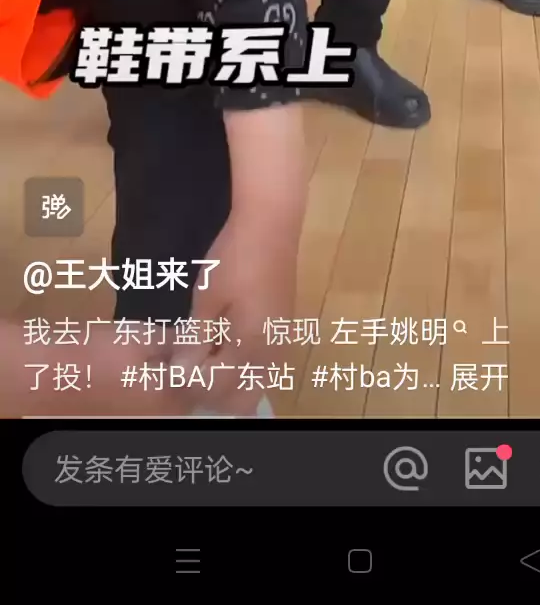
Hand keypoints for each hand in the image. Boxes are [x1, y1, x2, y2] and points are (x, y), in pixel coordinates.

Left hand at [170, 213, 296, 412]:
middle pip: (244, 397)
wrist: (271, 223)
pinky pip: (264, 363)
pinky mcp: (284, 326)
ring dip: (230, 379)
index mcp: (251, 345)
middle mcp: (271, 351)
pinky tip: (223, 340)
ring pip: (257, 381)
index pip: (218, 386)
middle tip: (190, 363)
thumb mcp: (207, 298)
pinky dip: (243, 364)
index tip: (174, 360)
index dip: (192, 379)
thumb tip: (181, 372)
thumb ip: (196, 339)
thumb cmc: (234, 257)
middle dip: (214, 390)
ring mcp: (281, 340)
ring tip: (204, 351)